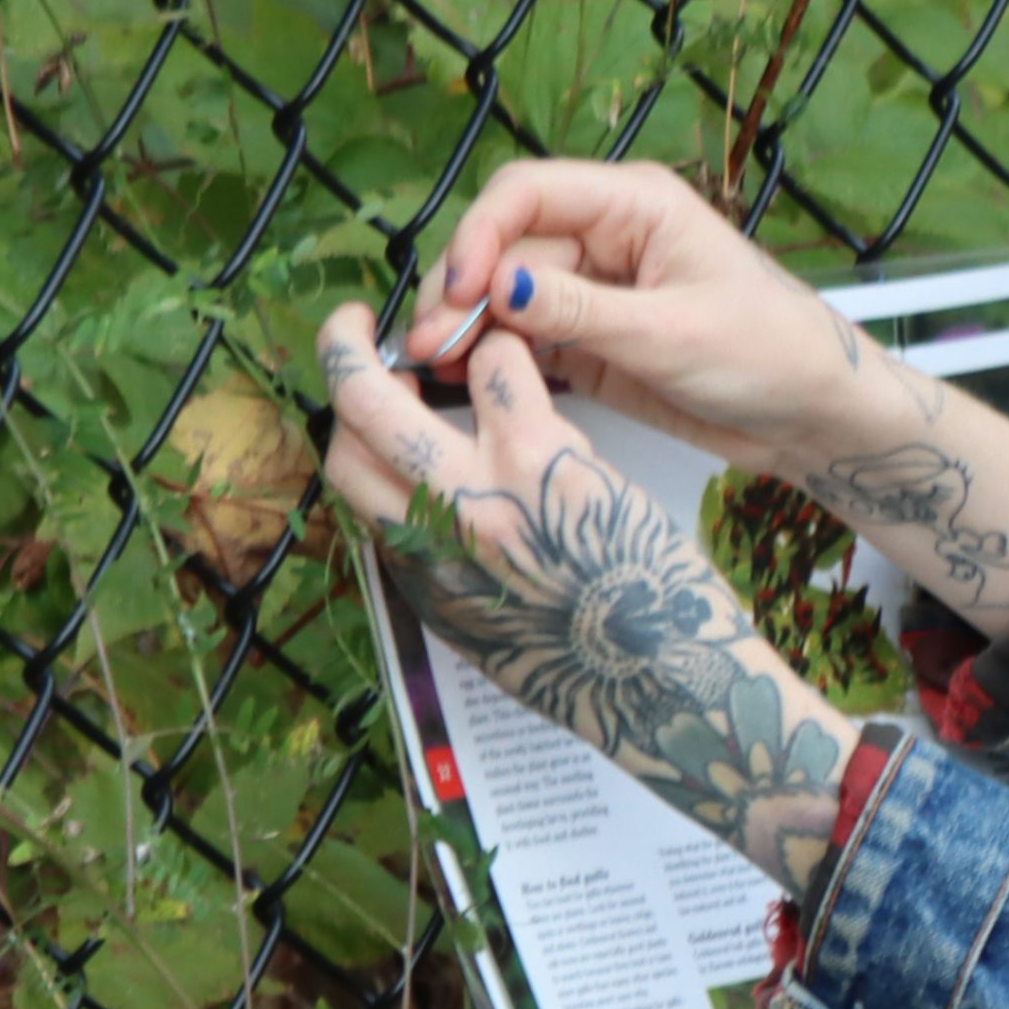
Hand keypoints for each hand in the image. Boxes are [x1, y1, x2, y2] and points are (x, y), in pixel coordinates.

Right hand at [313, 313, 867, 894]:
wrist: (667, 685)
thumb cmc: (597, 668)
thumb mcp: (492, 637)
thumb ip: (449, 578)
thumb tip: (424, 541)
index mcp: (418, 570)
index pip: (345, 475)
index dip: (349, 424)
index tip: (366, 400)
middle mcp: (433, 526)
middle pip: (349, 418)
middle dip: (340, 352)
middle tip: (354, 322)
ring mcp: (482, 489)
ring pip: (404, 381)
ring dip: (430, 340)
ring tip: (459, 326)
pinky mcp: (544, 458)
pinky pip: (504, 366)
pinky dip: (512, 348)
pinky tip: (539, 356)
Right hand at [413, 160, 1008, 636]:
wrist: (816, 417)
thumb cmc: (773, 354)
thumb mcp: (675, 333)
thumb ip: (584, 311)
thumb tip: (501, 285)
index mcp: (634, 204)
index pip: (529, 193)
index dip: (479, 234)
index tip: (457, 289)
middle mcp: (606, 237)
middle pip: (503, 246)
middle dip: (458, 291)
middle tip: (426, 348)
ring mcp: (593, 289)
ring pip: (503, 295)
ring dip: (464, 327)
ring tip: (429, 371)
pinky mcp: (590, 341)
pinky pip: (523, 337)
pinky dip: (489, 356)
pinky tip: (459, 383)